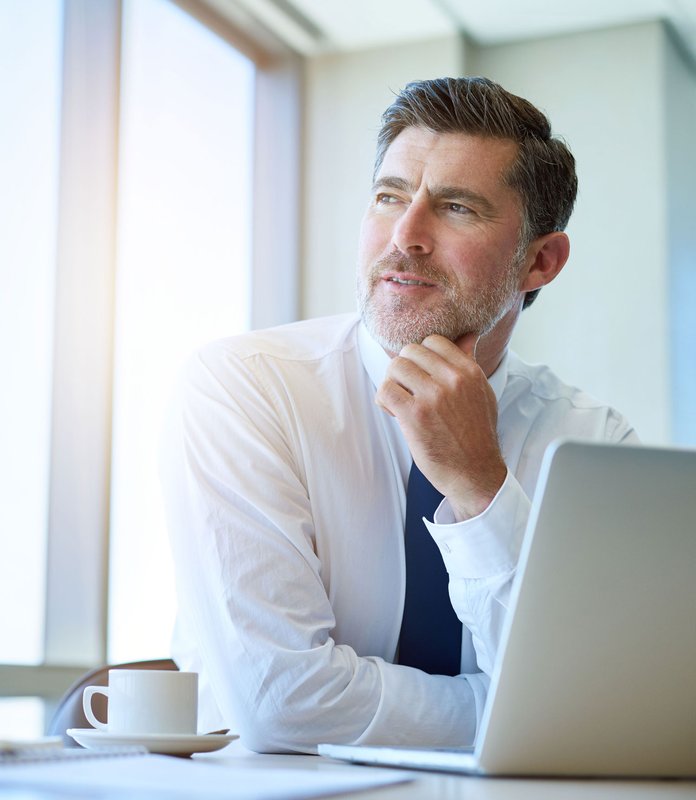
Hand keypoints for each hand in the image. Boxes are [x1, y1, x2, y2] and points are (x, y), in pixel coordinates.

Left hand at [375, 333, 506, 519]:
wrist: (475, 472)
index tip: (421, 373)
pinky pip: (385, 390)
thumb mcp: (482, 393)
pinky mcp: (414, 416)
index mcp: (469, 371)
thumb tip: (467, 335)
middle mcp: (452, 380)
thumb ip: (469, 363)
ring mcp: (432, 397)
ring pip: (395, 367)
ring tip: (400, 401)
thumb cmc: (476, 434)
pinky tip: (393, 412)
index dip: (421, 356)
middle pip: (410, 351)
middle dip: (404, 369)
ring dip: (392, 383)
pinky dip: (384, 400)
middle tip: (407, 389)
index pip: (433, 341)